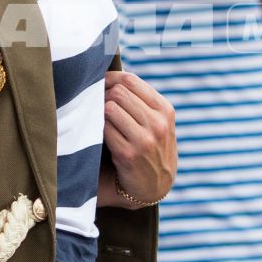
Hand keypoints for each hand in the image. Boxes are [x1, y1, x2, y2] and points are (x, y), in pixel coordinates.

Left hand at [103, 70, 176, 205]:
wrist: (156, 184)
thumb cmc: (152, 144)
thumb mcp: (158, 120)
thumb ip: (141, 99)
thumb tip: (110, 76)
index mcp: (164, 109)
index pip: (131, 80)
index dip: (110, 79)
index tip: (101, 84)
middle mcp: (157, 123)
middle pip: (118, 93)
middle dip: (103, 95)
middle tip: (97, 103)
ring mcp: (144, 140)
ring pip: (110, 109)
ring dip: (100, 112)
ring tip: (101, 119)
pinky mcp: (128, 155)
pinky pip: (105, 130)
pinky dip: (99, 129)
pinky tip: (102, 135)